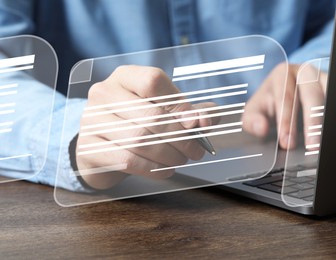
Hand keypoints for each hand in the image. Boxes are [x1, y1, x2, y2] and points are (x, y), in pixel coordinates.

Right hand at [75, 65, 215, 188]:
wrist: (103, 147)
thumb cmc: (139, 123)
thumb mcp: (164, 111)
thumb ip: (190, 112)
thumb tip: (206, 119)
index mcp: (124, 76)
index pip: (153, 81)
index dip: (179, 104)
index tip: (195, 123)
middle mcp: (104, 93)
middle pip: (150, 115)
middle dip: (181, 137)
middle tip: (196, 151)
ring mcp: (91, 120)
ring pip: (139, 139)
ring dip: (169, 154)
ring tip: (182, 160)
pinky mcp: (87, 147)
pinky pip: (126, 159)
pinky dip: (152, 168)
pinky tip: (165, 170)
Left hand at [242, 63, 327, 148]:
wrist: (283, 90)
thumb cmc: (268, 101)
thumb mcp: (255, 109)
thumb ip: (251, 120)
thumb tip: (261, 128)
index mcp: (282, 74)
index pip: (285, 98)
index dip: (286, 121)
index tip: (286, 142)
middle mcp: (304, 72)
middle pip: (311, 95)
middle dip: (310, 122)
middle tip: (310, 146)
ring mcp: (321, 77)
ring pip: (326, 95)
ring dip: (323, 119)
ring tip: (321, 141)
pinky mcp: (330, 85)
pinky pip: (331, 96)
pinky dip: (329, 114)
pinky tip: (325, 131)